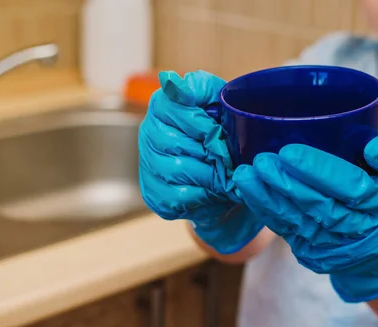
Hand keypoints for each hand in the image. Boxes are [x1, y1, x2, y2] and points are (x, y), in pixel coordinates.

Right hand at [139, 70, 262, 253]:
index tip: (218, 133)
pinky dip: (202, 195)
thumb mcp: (221, 103)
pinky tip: (212, 191)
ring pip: (175, 169)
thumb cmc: (225, 135)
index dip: (199, 124)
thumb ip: (200, 87)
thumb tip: (169, 79)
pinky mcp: (153, 194)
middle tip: (228, 159)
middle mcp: (148, 133)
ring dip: (208, 175)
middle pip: (172, 142)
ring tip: (225, 176)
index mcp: (162, 106)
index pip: (170, 107)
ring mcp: (148, 165)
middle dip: (207, 152)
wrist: (230, 177)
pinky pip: (177, 196)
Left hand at [232, 132, 377, 301]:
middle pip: (318, 205)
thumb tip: (375, 144)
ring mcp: (330, 245)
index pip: (350, 187)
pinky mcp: (310, 252)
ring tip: (245, 175)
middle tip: (261, 161)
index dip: (319, 170)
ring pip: (296, 220)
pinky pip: (285, 231)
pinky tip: (248, 192)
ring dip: (267, 198)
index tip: (289, 152)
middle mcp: (356, 230)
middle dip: (285, 183)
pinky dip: (265, 212)